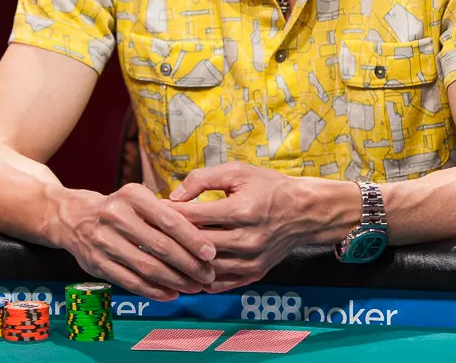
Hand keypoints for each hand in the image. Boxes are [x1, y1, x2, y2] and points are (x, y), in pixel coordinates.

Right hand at [61, 183, 216, 300]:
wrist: (73, 217)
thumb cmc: (119, 208)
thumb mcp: (139, 198)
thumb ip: (165, 212)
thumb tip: (203, 236)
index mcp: (132, 195)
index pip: (169, 220)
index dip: (193, 238)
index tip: (211, 253)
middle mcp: (115, 216)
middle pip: (160, 246)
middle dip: (188, 264)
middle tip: (207, 275)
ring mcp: (103, 241)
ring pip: (147, 267)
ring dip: (175, 281)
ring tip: (194, 287)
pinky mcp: (96, 264)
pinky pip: (131, 281)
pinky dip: (154, 290)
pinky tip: (171, 294)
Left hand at [168, 163, 330, 292]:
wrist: (305, 212)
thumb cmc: (269, 187)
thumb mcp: (238, 171)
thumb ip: (203, 179)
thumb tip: (173, 197)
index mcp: (242, 210)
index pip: (194, 216)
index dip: (169, 214)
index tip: (152, 211)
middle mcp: (247, 239)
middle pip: (196, 245)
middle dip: (170, 238)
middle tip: (150, 233)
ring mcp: (251, 261)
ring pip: (205, 268)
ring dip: (182, 262)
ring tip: (163, 252)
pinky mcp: (254, 274)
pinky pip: (218, 284)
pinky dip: (199, 278)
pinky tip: (185, 268)